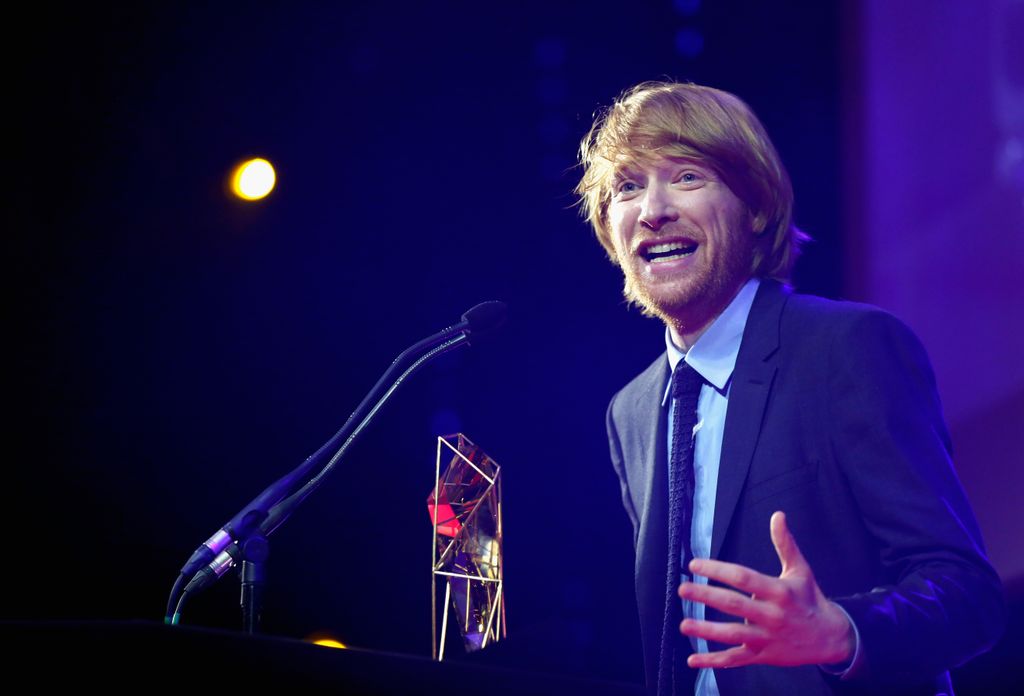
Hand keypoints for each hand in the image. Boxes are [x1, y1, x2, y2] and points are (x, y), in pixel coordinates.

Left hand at [678, 511, 853, 668]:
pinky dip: (714, 661)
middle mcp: (772, 615)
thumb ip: (785, 543)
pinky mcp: (763, 656)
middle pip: (735, 605)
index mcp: (779, 591)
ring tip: (684, 624)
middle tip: (683, 588)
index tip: (695, 564)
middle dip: (707, 596)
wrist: (831, 638)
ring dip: (707, 631)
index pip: (743, 577)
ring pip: (734, 635)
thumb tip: (777, 515)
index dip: (718, 570)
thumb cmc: (810, 599)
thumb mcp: (800, 570)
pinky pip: (736, 659)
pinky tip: (693, 660)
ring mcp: (767, 638)